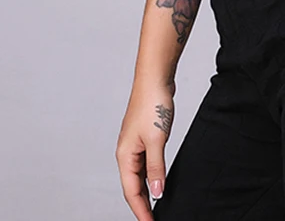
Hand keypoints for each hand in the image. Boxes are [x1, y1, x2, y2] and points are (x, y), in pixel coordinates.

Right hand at [116, 80, 175, 218]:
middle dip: (142, 205)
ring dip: (147, 191)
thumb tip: (156, 192)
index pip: (131, 191)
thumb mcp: (157, 140)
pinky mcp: (144, 137)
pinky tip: (159, 180)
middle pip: (133, 186)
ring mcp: (135, 144)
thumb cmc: (152, 104)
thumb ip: (156, 168)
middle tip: (154, 220)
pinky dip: (152, 176)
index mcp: (125, 155)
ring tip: (157, 207)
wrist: (155, 78)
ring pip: (139, 175)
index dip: (141, 211)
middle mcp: (126, 152)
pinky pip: (146, 163)